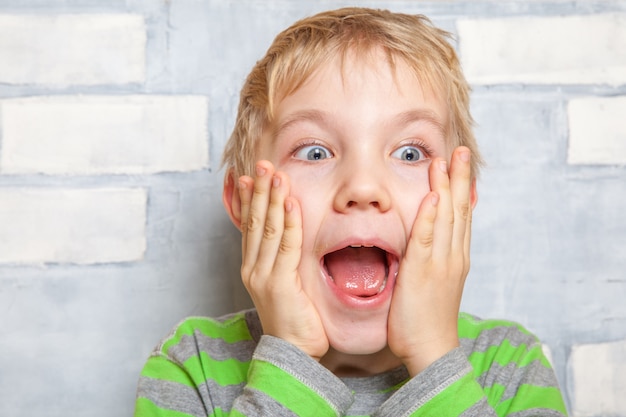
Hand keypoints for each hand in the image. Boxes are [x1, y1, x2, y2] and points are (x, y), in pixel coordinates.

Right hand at [238, 160, 328, 359]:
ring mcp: (262, 276)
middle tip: (262, 164)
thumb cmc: (294, 320)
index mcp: (253, 267)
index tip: (250, 176)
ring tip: (274, 173)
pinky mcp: (277, 284)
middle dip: (259, 190)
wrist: (292, 354)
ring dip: (272, 198)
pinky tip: (289, 201)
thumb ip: (283, 261)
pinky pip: (286, 246)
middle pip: (255, 222)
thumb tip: (290, 238)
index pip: (249, 227)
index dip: (249, 200)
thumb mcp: (284, 285)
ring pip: (267, 229)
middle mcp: (252, 268)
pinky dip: (288, 222)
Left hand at [387, 147, 473, 375]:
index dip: (461, 187)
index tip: (460, 164)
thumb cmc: (428, 317)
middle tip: (461, 151)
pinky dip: (431, 217)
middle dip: (460, 178)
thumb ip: (434, 256)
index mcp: (455, 256)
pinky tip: (433, 198)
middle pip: (459, 210)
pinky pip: (427, 239)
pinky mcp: (422, 271)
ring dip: (446, 188)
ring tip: (446, 161)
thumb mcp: (436, 280)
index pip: (462, 215)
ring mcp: (440, 262)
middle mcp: (452, 255)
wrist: (431, 348)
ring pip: (446, 218)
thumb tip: (428, 237)